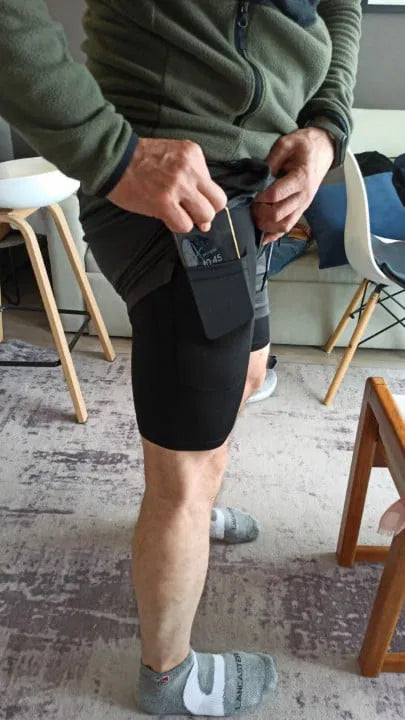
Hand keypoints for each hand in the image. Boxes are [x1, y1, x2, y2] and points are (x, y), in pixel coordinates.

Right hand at [107, 138, 226, 232]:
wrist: (114, 158)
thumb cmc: (141, 159)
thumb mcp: (173, 154)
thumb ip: (191, 176)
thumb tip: (204, 213)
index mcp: (193, 155)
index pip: (214, 185)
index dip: (206, 198)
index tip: (193, 201)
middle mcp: (190, 169)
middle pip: (218, 202)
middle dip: (207, 212)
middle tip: (192, 213)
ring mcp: (178, 186)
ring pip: (205, 215)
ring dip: (193, 220)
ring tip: (177, 214)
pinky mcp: (164, 202)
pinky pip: (184, 224)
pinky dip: (178, 225)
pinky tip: (167, 217)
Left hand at [252, 127, 334, 242]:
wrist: (325, 149)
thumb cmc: (304, 145)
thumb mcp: (287, 143)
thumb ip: (271, 160)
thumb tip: (257, 178)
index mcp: (300, 178)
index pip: (275, 195)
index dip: (259, 197)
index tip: (250, 193)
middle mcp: (303, 196)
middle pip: (277, 214)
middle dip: (259, 212)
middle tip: (250, 204)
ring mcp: (303, 205)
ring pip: (283, 225)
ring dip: (266, 225)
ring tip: (255, 216)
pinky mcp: (301, 210)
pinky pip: (288, 227)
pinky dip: (275, 235)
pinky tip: (263, 237)